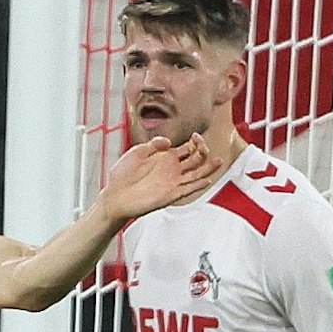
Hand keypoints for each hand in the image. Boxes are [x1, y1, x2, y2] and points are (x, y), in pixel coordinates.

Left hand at [98, 133, 224, 222]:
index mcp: (165, 158)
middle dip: (202, 150)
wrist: (114, 195)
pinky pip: (189, 189)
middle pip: (195, 159)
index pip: (187, 149)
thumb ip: (153, 144)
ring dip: (208, 168)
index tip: (195, 136)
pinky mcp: (171, 194)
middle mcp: (171, 170)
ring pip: (197, 174)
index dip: (195, 142)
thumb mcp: (136, 152)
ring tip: (218, 160)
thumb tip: (169, 141)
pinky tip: (206, 179)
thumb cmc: (122, 176)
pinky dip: (198, 185)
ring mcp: (172, 182)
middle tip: (203, 144)